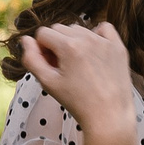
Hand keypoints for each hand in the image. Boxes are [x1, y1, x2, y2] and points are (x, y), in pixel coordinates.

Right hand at [19, 21, 137, 137]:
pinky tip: (94, 52)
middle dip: (56, 44)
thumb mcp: (48, 83)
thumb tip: (25, 40)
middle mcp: (87, 38)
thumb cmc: (77, 102)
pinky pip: (104, 28)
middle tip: (63, 67)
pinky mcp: (118, 47)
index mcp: (68, 46)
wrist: (109, 116)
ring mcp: (105, 41)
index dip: (41, 49)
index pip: (43, 33)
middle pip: (60, 29)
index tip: (49, 66)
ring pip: (79, 29)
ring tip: (79, 65)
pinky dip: (96, 35)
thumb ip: (32, 59)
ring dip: (74, 41)